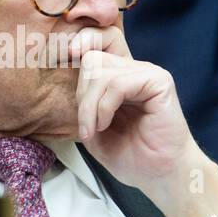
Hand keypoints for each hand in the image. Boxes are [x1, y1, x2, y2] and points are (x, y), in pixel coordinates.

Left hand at [69, 27, 195, 189]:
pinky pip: (117, 84)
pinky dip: (104, 107)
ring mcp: (147, 73)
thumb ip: (82, 103)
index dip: (79, 44)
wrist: (159, 175)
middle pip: (92, 58)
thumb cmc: (130, 155)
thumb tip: (64, 72)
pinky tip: (105, 125)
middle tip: (86, 125)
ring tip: (95, 129)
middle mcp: (134, 69)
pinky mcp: (158, 81)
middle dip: (81, 94)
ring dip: (90, 105)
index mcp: (120, 76)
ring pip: (100, 70)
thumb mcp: (93, 128)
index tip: (58, 60)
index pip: (97, 41)